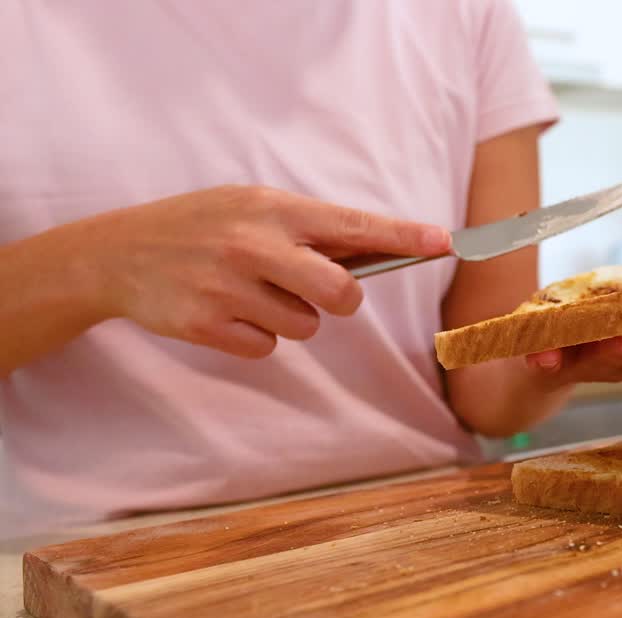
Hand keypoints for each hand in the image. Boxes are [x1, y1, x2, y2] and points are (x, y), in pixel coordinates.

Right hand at [85, 185, 450, 357]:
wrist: (117, 253)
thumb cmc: (200, 226)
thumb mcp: (250, 206)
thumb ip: (307, 229)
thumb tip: (373, 253)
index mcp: (272, 209)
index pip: (353, 225)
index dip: (404, 237)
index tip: (445, 242)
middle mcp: (253, 245)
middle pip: (341, 293)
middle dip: (342, 300)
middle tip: (321, 292)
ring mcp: (228, 288)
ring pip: (305, 326)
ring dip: (291, 317)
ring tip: (250, 292)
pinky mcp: (207, 326)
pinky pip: (267, 347)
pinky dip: (257, 336)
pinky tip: (226, 312)